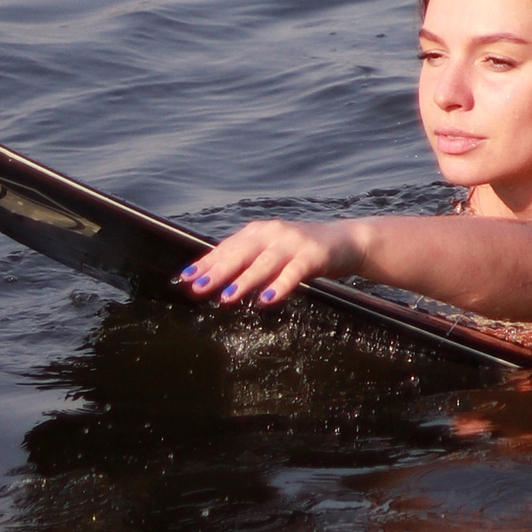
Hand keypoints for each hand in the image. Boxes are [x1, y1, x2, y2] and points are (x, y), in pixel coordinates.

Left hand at [178, 218, 354, 307]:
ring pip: (264, 263)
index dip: (206, 263)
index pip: (226, 248)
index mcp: (258, 232)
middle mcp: (272, 232)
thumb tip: (213, 280)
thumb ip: (247, 262)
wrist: (345, 240)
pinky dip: (280, 285)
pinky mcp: (313, 254)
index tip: (185, 279)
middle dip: (217, 271)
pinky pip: (294, 272)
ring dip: (243, 281)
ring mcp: (293, 242)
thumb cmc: (302, 251)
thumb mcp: (271, 253)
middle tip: (198, 288)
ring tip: (226, 298)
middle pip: (240, 253)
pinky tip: (267, 299)